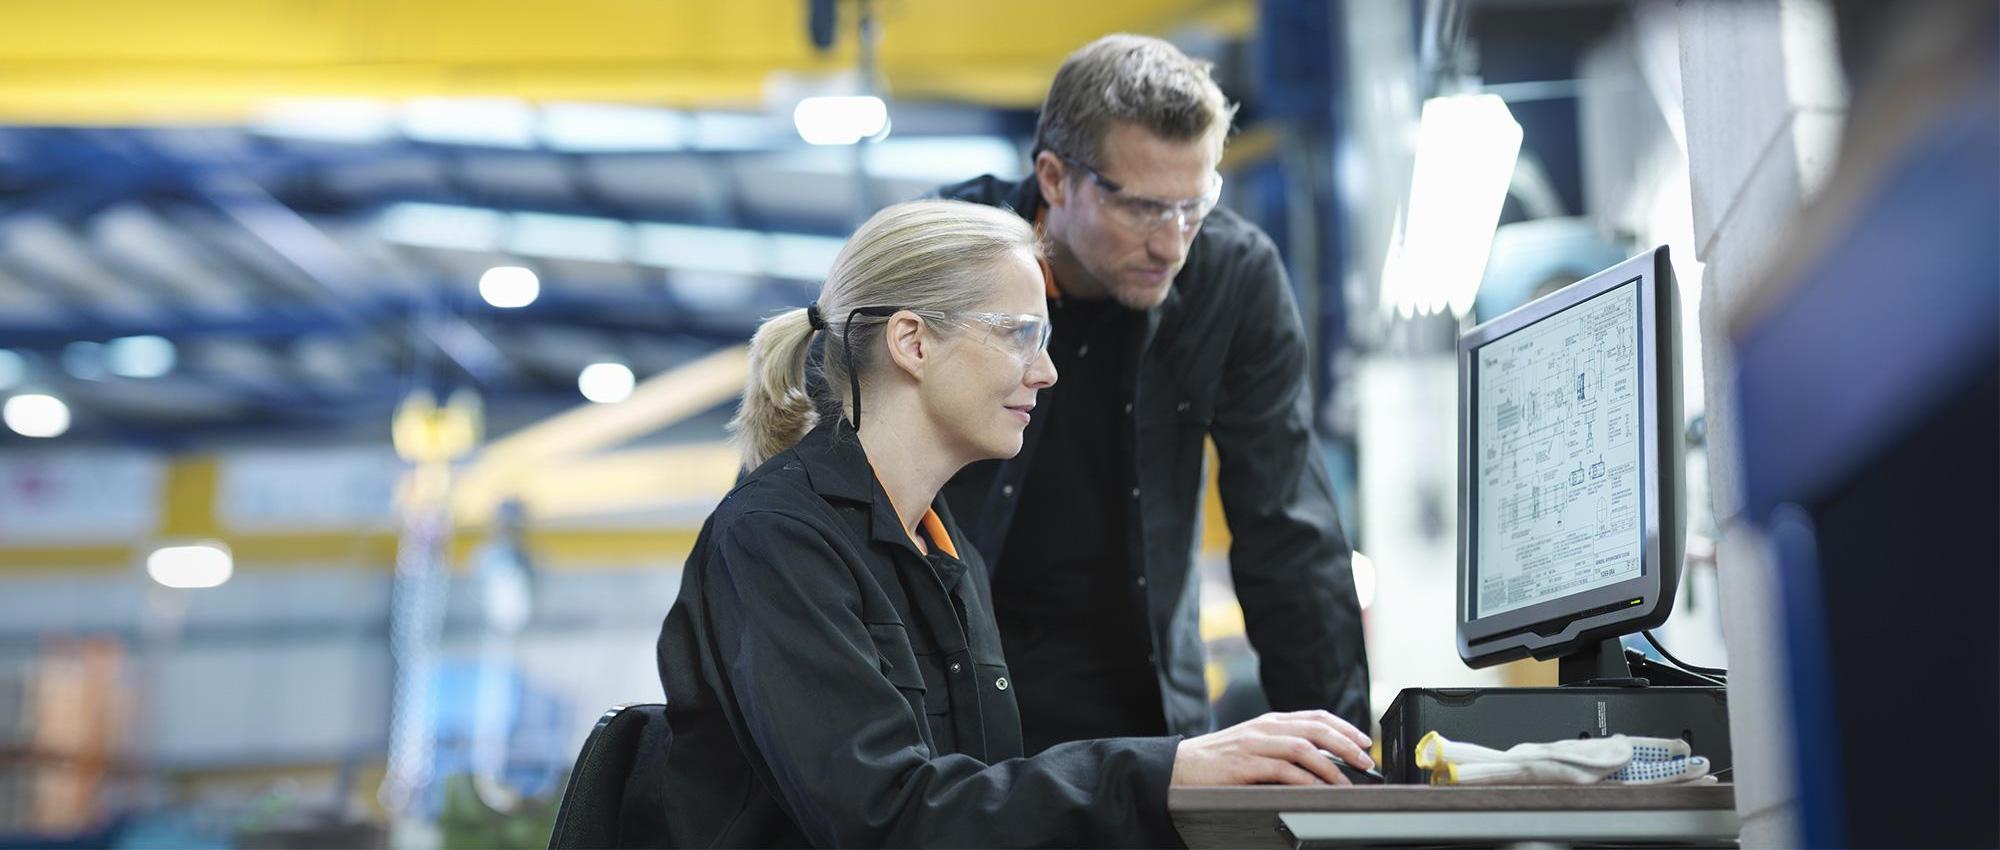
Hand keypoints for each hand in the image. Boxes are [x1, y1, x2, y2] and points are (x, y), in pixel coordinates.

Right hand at [1170, 710, 1374, 785]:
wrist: (1179, 767)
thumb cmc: (1217, 761)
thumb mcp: (1253, 745)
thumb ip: (1281, 748)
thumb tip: (1321, 763)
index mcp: (1270, 721)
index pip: (1316, 716)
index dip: (1345, 727)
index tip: (1365, 741)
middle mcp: (1266, 727)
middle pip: (1316, 729)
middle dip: (1347, 745)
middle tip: (1366, 761)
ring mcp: (1255, 744)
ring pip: (1304, 747)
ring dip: (1332, 765)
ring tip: (1348, 781)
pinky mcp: (1245, 763)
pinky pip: (1283, 770)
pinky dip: (1305, 780)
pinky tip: (1317, 789)